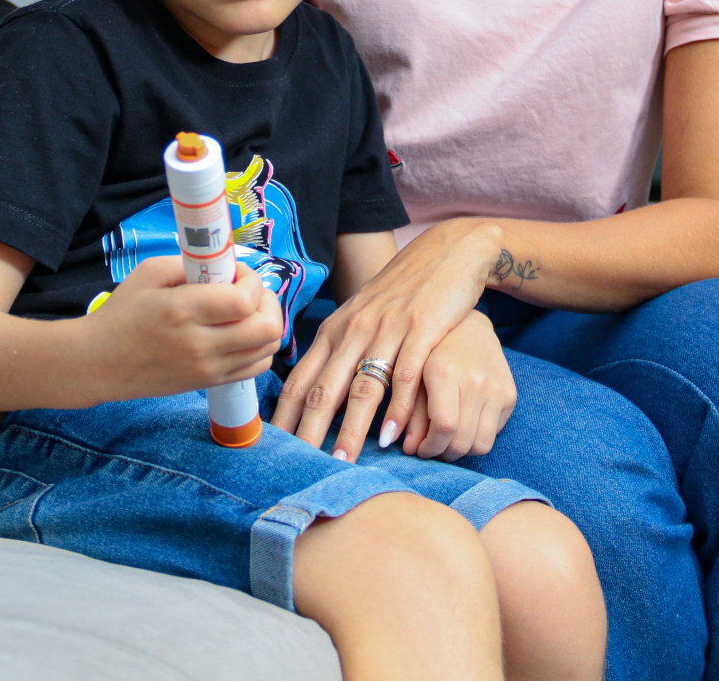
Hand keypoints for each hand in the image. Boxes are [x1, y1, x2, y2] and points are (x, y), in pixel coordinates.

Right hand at [80, 257, 284, 401]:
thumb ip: (191, 264)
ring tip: (246, 312)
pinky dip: (259, 348)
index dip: (252, 281)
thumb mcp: (149, 273)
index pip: (244, 301)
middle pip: (266, 329)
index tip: (238, 273)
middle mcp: (200, 345)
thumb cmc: (121, 313)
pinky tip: (240, 334)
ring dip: (266, 325)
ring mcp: (207, 369)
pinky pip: (255, 368)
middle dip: (268, 303)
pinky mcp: (209, 383)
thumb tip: (227, 264)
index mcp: (183, 311)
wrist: (98, 362)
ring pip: (267, 350)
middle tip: (250, 292)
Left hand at [272, 217, 501, 457]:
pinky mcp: (421, 330)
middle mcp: (354, 330)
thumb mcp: (362, 315)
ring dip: (350, 428)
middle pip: (324, 387)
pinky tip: (392, 435)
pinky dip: (397, 409)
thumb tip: (318, 389)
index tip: (272, 445)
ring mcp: (387, 330)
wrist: (446, 253)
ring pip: (362, 386)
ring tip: (342, 461)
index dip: (284, 414)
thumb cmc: (401, 291)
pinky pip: (405, 376)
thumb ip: (341, 348)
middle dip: (308, 430)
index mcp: (335, 329)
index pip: (301, 378)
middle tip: (299, 465)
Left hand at [381, 310, 515, 461]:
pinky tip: (462, 425)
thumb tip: (407, 449)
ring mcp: (497, 388)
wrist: (469, 326)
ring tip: (446, 441)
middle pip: (463, 442)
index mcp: (446, 373)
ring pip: (481, 445)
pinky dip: (476, 437)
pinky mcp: (510, 395)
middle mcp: (476, 381)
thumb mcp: (414, 376)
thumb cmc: (432, 351)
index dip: (430, 447)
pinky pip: (494, 433)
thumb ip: (409, 413)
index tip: (418, 450)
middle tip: (430, 448)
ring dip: (461, 452)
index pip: (444, 427)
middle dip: (442, 453)